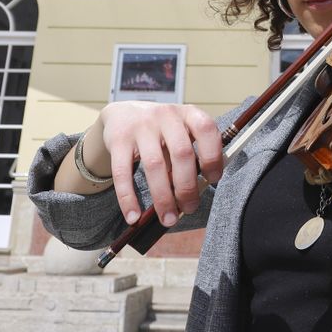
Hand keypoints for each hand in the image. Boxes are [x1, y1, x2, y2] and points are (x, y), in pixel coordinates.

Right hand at [95, 101, 223, 227]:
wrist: (123, 113)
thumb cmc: (162, 130)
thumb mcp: (181, 132)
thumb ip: (192, 155)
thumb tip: (196, 193)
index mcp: (188, 114)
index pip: (207, 130)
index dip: (213, 156)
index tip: (212, 180)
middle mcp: (166, 116)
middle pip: (182, 154)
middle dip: (187, 187)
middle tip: (189, 209)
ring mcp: (141, 126)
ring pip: (155, 166)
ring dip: (163, 198)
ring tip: (168, 219)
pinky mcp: (118, 139)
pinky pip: (123, 172)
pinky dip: (128, 198)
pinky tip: (134, 217)